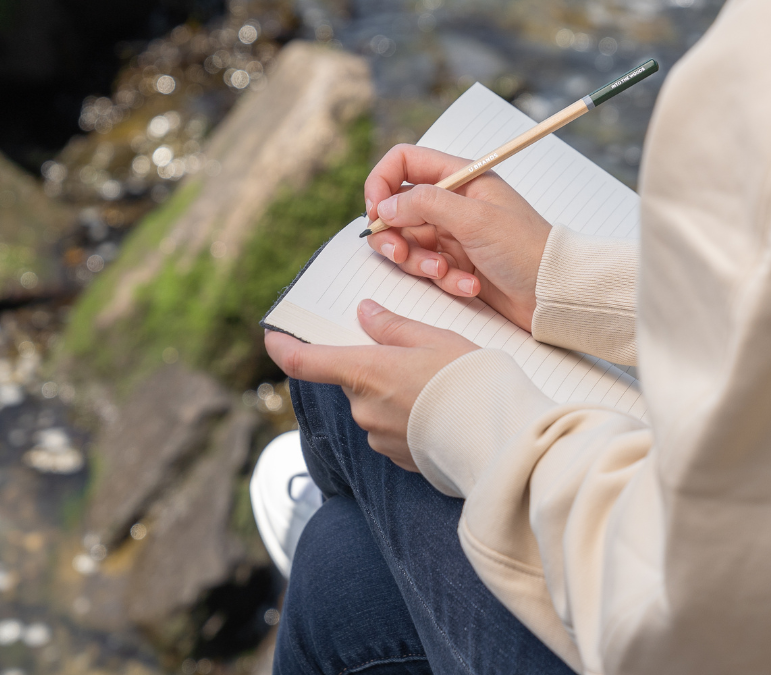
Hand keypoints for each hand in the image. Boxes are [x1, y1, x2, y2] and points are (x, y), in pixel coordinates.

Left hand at [265, 299, 477, 469]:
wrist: (498, 437)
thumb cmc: (468, 379)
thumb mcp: (434, 337)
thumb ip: (393, 326)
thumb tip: (365, 313)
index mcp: (365, 372)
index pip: (305, 362)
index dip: (282, 348)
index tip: (272, 336)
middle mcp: (363, 408)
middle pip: (351, 380)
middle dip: (372, 366)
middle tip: (412, 354)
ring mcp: (378, 436)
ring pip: (372, 404)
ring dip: (392, 392)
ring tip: (435, 384)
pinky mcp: (397, 457)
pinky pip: (390, 428)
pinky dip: (406, 416)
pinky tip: (439, 410)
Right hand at [363, 145, 550, 331]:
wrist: (553, 292)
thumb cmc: (526, 249)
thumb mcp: (474, 219)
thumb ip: (425, 204)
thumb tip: (384, 206)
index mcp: (460, 177)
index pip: (403, 162)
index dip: (381, 183)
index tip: (376, 213)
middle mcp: (452, 202)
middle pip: (396, 208)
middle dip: (393, 234)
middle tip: (401, 253)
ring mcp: (452, 233)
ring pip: (407, 242)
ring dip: (418, 261)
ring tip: (444, 271)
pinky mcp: (455, 263)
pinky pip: (427, 268)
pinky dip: (443, 279)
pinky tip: (469, 284)